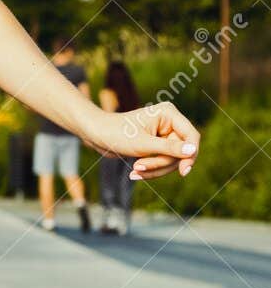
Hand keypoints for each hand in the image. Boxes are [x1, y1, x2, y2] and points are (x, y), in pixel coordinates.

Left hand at [85, 100, 199, 180]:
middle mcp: (169, 122)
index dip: (190, 154)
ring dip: (154, 169)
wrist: (96, 135)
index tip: (184, 171)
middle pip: (180, 152)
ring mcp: (163, 134)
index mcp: (169, 114)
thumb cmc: (116, 134)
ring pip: (171, 160)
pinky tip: (135, 173)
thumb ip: (169, 149)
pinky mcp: (156, 145)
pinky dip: (150, 169)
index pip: (191, 136)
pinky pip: (161, 162)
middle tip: (140, 167)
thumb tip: (192, 151)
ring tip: (134, 171)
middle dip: (161, 164)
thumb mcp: (143, 144)